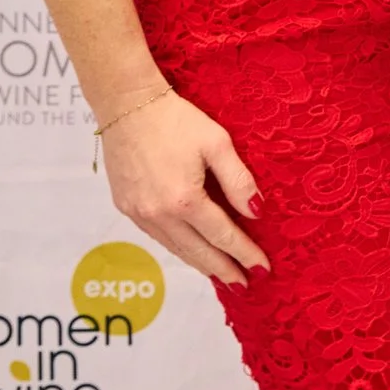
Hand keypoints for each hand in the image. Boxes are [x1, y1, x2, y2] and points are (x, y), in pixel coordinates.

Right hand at [98, 89, 268, 285]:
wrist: (127, 106)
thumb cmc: (176, 119)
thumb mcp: (217, 143)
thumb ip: (238, 180)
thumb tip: (256, 212)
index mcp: (184, 200)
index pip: (222, 236)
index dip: (245, 253)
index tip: (263, 268)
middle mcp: (158, 214)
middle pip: (198, 252)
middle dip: (224, 270)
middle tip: (245, 284)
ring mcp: (138, 214)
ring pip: (176, 249)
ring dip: (200, 263)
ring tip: (221, 273)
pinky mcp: (126, 207)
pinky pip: (157, 237)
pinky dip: (178, 248)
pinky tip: (190, 250)